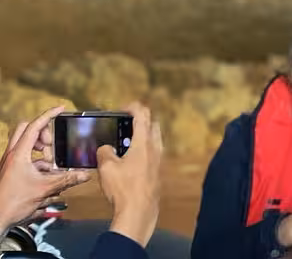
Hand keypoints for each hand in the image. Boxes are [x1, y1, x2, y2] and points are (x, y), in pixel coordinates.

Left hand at [0, 106, 90, 231]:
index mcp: (19, 154)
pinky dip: (34, 159)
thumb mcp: (44, 189)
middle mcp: (11, 155)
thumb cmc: (12, 204)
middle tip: (51, 142)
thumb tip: (84, 174)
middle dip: (42, 131)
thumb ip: (66, 180)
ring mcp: (8, 163)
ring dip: (38, 146)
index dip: (49, 115)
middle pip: (25, 129)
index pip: (35, 125)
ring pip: (23, 142)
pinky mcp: (7, 171)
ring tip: (49, 160)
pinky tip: (43, 173)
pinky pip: (22, 156)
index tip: (61, 109)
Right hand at [96, 103, 162, 246]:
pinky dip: (143, 151)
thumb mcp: (106, 168)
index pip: (143, 114)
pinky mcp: (158, 172)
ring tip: (124, 146)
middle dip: (140, 121)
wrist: (139, 211)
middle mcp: (155, 147)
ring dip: (142, 138)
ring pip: (154, 140)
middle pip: (152, 124)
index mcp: (144, 141)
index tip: (123, 108)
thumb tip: (105, 148)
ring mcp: (159, 159)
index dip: (133, 107)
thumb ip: (104, 152)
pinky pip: (153, 154)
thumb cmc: (124, 187)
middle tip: (125, 126)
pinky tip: (130, 163)